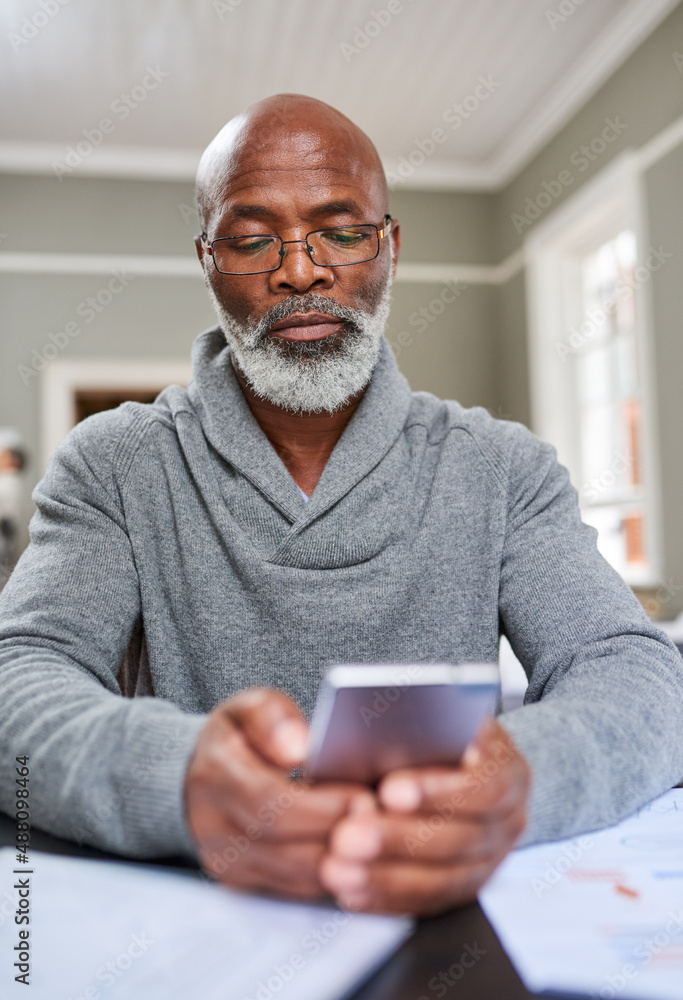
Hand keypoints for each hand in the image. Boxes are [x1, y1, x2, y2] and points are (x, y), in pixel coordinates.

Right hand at [184, 688, 364, 900]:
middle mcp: (212, 828)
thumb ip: (272, 718)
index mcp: (214, 776)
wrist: (202, 776)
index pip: (269, 803)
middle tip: (382, 821)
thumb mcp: (248, 708)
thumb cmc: (239, 737)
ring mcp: (226, 863)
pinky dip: (333, 876)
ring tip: (378, 837)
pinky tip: (360, 854)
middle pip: (285, 848)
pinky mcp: (243, 885)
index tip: (364, 797)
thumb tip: (300, 749)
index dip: (321, 806)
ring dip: (343, 862)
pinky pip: (296, 890)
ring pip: (295, 877)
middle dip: (339, 835)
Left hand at [319, 719, 529, 915]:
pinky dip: (386, 898)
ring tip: (337, 868)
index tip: (388, 790)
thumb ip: (416, 726)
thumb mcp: (434, 715)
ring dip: (386, 876)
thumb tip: (379, 736)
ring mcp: (491, 860)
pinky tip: (350, 890)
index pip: (484, 786)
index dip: (437, 791)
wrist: (453, 761)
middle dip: (398, 839)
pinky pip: (427, 902)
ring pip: (443, 880)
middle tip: (346, 835)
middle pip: (460, 839)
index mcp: (508, 769)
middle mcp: (509, 819)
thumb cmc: (436, 732)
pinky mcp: (464, 887)